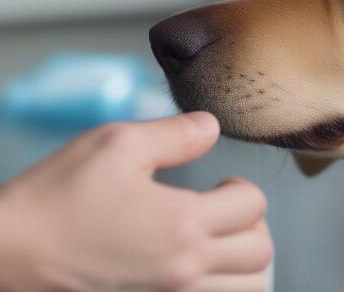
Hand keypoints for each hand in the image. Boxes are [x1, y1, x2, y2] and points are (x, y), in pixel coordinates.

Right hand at [0, 112, 272, 290]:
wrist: (9, 254)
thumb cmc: (60, 196)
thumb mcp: (118, 145)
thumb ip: (175, 134)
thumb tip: (213, 127)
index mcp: (182, 223)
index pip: (252, 205)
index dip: (242, 186)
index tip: (221, 182)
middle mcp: (184, 270)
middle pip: (260, 252)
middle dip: (250, 223)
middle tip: (223, 209)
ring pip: (249, 290)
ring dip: (244, 263)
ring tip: (217, 243)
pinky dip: (224, 288)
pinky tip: (197, 268)